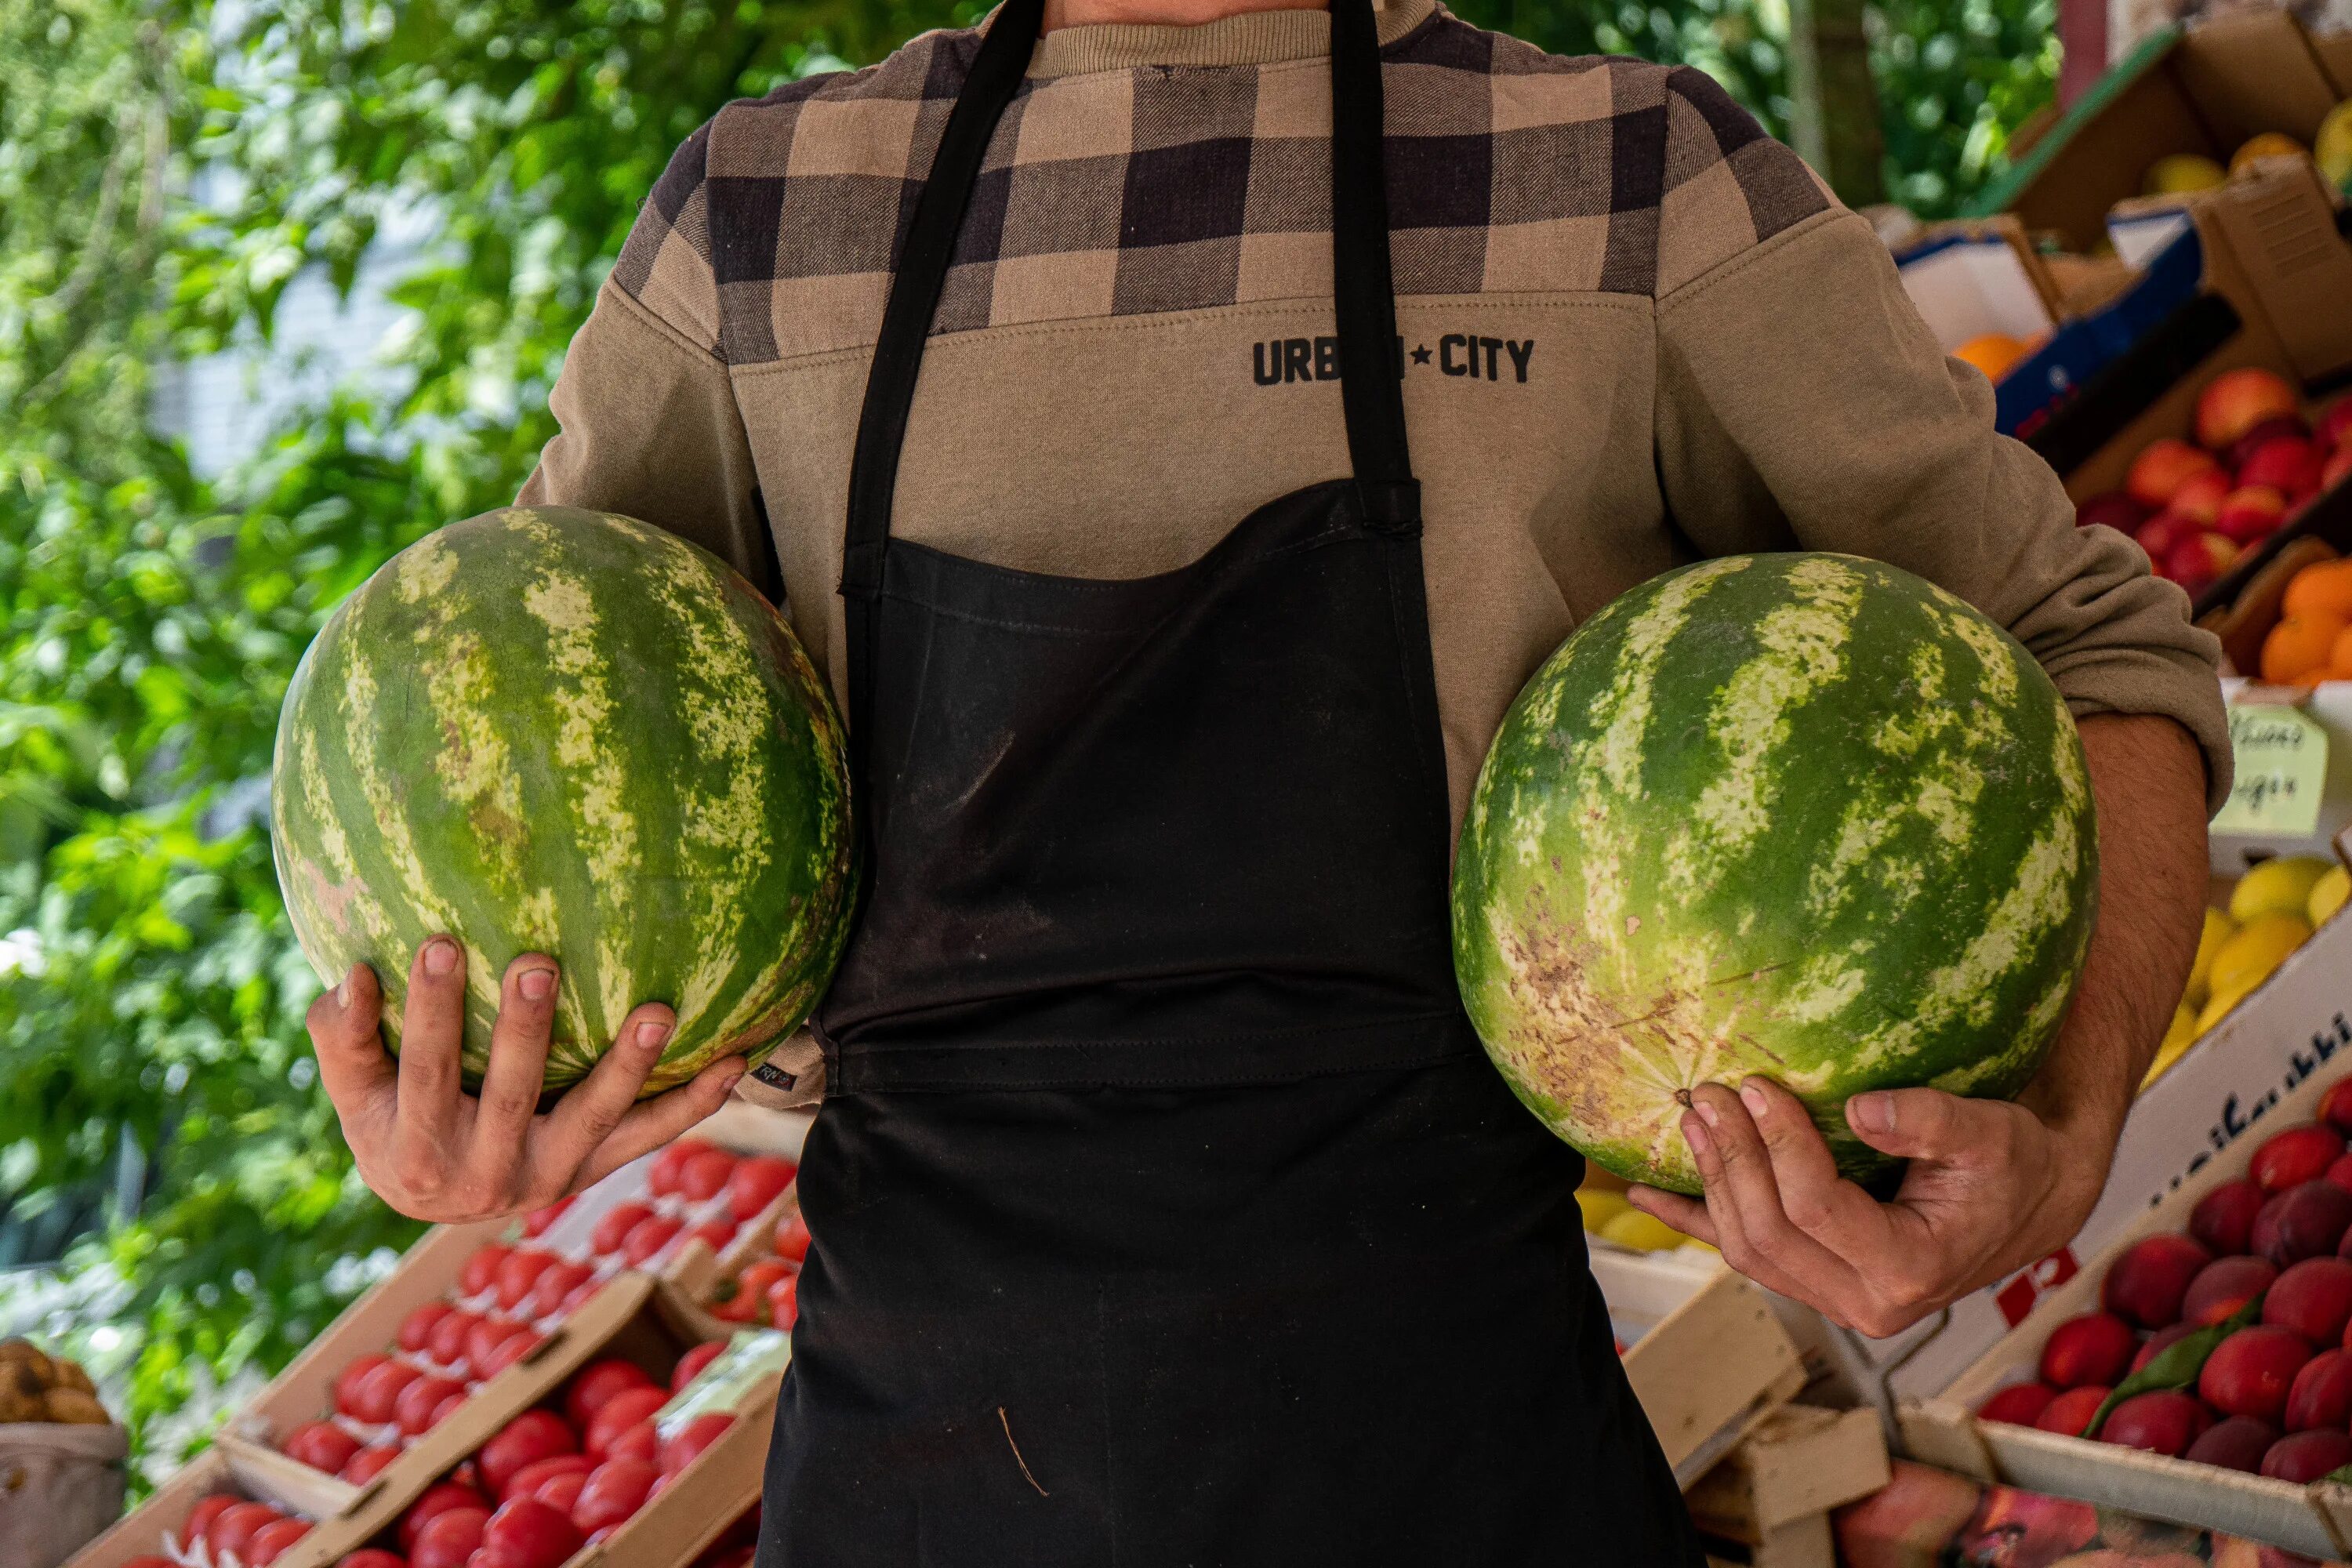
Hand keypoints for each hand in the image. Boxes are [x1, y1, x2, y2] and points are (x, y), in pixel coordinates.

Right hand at [306, 934, 747, 1222]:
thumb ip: (344, 1038)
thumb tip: (352, 975)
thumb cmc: (389, 1121)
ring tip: (657, 1012)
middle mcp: (487, 1173)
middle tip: (539, 961)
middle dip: (524, 1030)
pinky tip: (733, 1062)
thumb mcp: (354, 1092)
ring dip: (628, 1068)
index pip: (423, 1070)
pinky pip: (650, 1137)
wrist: (438, 1200)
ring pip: (593, 1119)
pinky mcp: (595, 1168)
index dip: (431, 1012)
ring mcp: (550, 1174)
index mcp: (416, 1149)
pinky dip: (694, 1102)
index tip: (442, 944)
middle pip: (510, 1093)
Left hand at [1626, 1076, 2110, 1338]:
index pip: (1819, 1208)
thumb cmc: (2013, 1163)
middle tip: (1708, 1093)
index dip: (1780, 1145)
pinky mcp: (1816, 1281)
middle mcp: (1868, 1302)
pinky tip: (1645, 1192)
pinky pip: (1742, 1253)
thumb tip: (1859, 1111)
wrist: (2025, 1200)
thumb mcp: (1993, 1133)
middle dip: (1733, 1159)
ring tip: (1692, 1117)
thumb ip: (1930, 1122)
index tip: (1759, 1086)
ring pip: (1748, 1247)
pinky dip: (1693, 1220)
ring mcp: (1836, 1299)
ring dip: (1713, 1181)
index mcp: (1911, 1269)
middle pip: (1771, 1233)